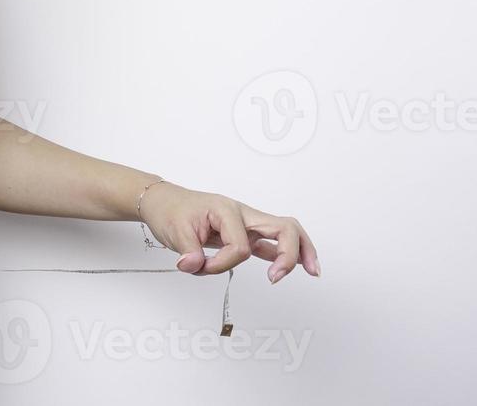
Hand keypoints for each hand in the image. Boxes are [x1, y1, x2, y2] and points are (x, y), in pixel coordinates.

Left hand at [139, 182, 320, 282]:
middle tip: (278, 276)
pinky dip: (288, 253)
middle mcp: (242, 214)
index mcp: (226, 209)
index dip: (222, 264)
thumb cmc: (170, 210)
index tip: (201, 267)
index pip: (238, 246)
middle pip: (283, 227)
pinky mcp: (246, 233)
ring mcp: (247, 223)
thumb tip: (194, 266)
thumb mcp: (173, 231)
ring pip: (285, 232)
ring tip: (313, 271)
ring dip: (300, 251)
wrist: (163, 201)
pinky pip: (273, 242)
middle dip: (289, 253)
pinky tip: (300, 266)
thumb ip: (187, 252)